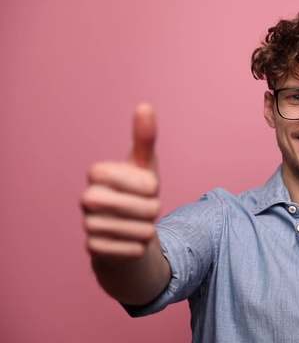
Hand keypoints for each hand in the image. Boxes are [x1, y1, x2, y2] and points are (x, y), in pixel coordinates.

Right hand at [81, 103, 160, 258]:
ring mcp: (88, 225)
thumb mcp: (145, 166)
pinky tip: (130, 242)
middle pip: (144, 207)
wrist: (127, 231)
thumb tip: (145, 106)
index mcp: (97, 173)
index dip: (150, 186)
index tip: (146, 187)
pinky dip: (140, 247)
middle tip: (145, 209)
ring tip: (138, 224)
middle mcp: (87, 198)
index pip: (142, 182)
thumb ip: (145, 138)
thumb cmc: (137, 193)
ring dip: (148, 229)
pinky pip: (134, 250)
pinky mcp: (94, 250)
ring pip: (140, 230)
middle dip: (153, 210)